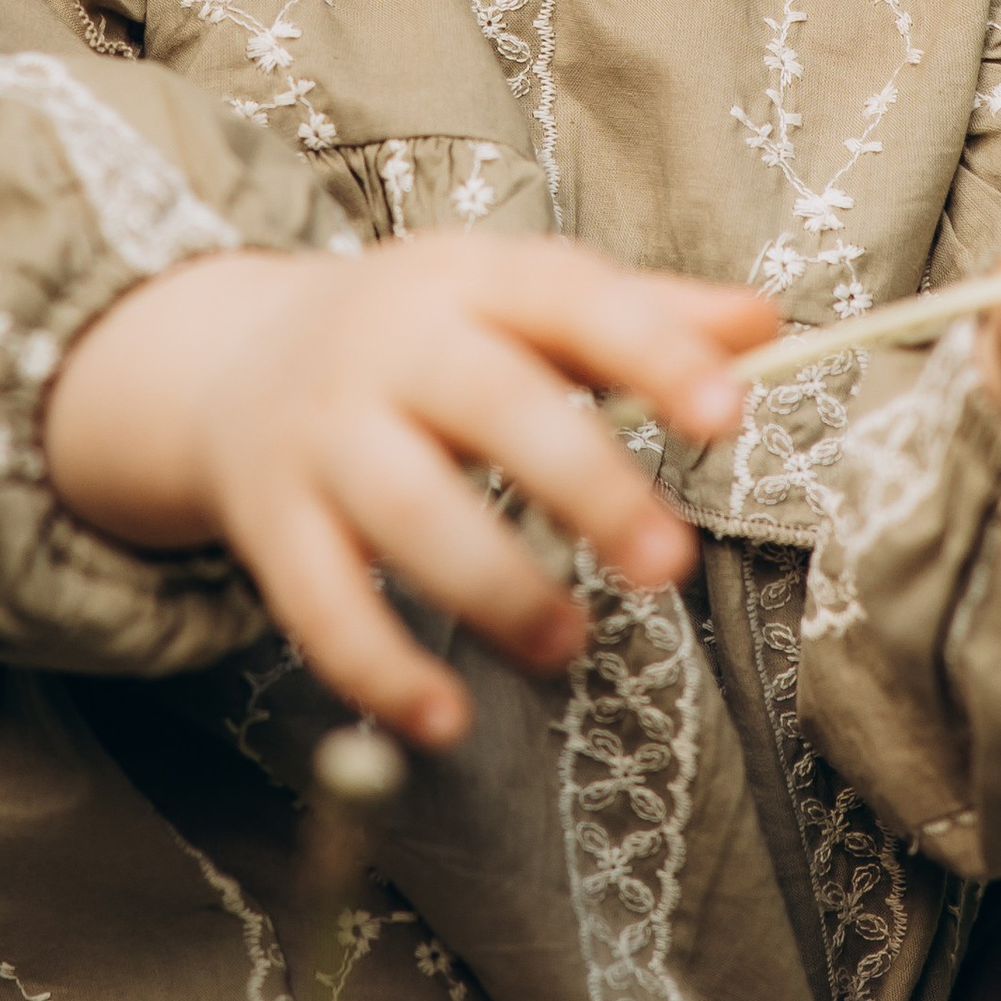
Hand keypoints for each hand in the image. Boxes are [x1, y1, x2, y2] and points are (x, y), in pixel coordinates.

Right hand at [44, 232, 773, 745]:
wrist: (232, 358)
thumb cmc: (425, 335)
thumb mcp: (522, 298)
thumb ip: (646, 314)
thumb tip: (768, 324)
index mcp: (472, 280)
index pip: (571, 298)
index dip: (652, 352)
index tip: (730, 411)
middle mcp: (392, 349)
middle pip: (489, 404)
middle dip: (583, 483)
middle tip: (666, 562)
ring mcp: (325, 436)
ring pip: (405, 510)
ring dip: (494, 586)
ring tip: (569, 644)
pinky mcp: (273, 524)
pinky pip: (317, 605)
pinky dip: (378, 669)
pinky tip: (444, 720)